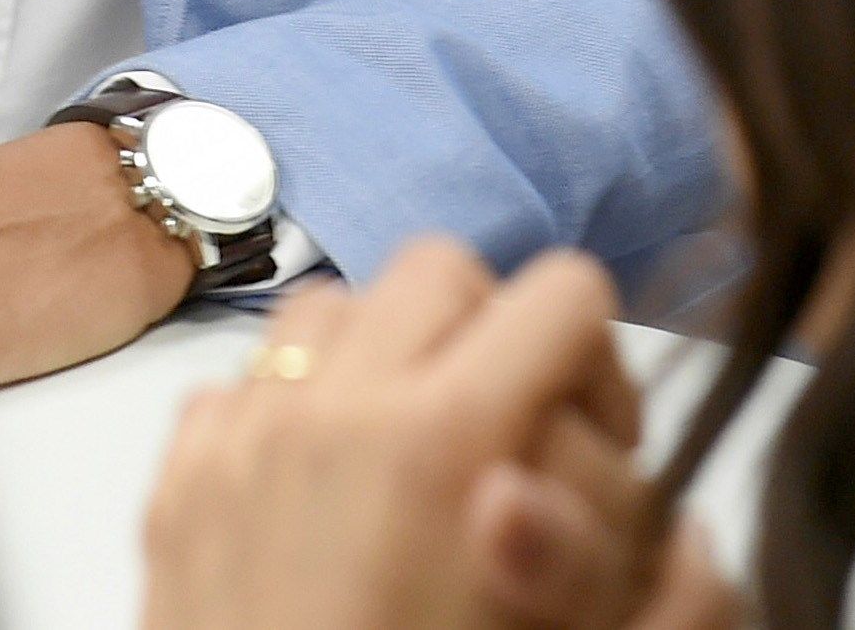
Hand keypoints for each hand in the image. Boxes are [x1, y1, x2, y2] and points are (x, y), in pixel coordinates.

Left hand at [141, 242, 737, 629]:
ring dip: (387, 359)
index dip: (602, 363)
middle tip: (517, 441)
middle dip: (495, 337)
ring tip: (418, 463)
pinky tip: (323, 500)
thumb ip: (665, 584)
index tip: (601, 439)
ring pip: (335, 307)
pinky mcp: (180, 485)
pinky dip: (291, 410)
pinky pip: (244, 381)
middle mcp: (334, 410)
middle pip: (446, 271)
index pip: (563, 294)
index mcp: (445, 440)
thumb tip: (674, 511)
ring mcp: (242, 438)